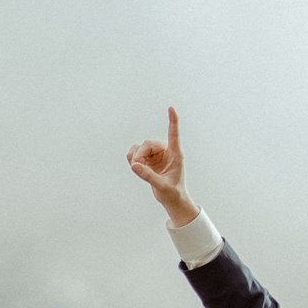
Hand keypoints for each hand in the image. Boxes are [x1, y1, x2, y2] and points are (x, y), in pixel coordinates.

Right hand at [126, 107, 199, 225]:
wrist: (172, 199)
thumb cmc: (172, 193)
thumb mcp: (161, 186)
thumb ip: (148, 176)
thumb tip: (134, 165)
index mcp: (175, 154)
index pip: (174, 134)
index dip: (172, 121)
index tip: (171, 108)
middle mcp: (166, 151)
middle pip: (148, 144)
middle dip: (139, 155)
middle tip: (136, 167)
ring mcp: (156, 154)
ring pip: (140, 147)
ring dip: (135, 157)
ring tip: (138, 170)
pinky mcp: (149, 159)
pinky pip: (135, 153)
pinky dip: (132, 158)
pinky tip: (136, 167)